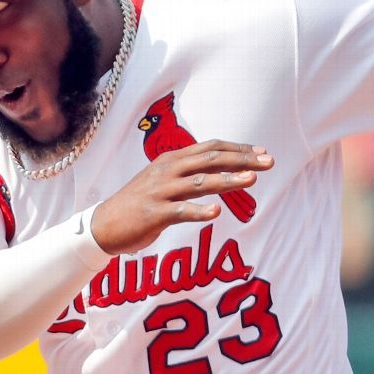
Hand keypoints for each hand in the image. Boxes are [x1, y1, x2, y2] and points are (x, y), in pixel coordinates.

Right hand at [90, 140, 273, 254]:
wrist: (105, 224)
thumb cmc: (142, 203)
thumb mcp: (165, 179)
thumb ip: (191, 172)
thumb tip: (223, 167)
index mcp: (173, 160)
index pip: (211, 148)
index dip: (238, 149)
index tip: (262, 153)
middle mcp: (168, 170)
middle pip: (210, 160)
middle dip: (241, 161)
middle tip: (268, 163)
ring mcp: (160, 191)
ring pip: (199, 182)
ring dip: (227, 181)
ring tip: (252, 180)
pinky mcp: (154, 214)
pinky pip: (180, 211)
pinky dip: (199, 211)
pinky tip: (217, 212)